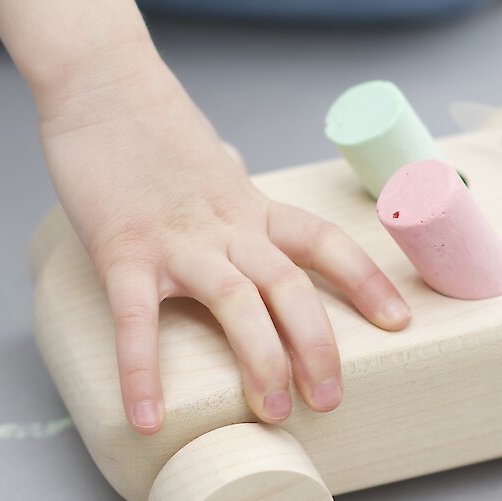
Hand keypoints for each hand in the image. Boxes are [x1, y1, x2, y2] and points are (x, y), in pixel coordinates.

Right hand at [40, 56, 411, 434]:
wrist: (102, 84)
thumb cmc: (155, 129)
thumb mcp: (214, 165)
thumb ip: (233, 196)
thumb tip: (243, 202)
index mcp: (250, 207)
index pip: (324, 242)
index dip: (366, 282)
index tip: (399, 322)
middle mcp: (225, 225)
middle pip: (291, 285)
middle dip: (317, 346)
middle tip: (329, 399)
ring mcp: (176, 238)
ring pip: (236, 301)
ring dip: (262, 360)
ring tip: (273, 413)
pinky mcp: (122, 248)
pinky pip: (137, 318)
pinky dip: (142, 371)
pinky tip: (146, 416)